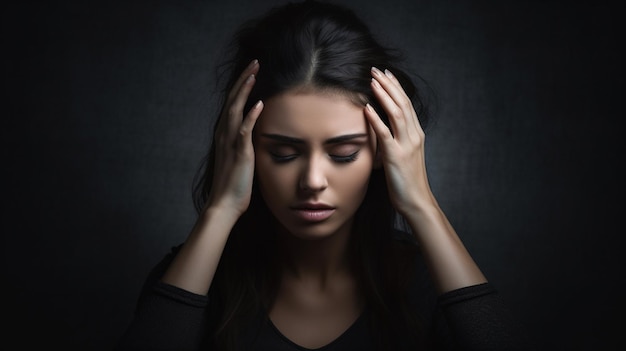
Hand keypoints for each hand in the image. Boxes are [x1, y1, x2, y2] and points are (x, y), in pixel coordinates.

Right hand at [206, 59, 263, 215]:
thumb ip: (244, 142)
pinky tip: (258, 104)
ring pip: (235, 110)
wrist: (224, 204)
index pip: (232, 104)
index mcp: (224, 135)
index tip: (252, 71)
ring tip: (254, 74)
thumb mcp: (239, 157)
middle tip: (254, 63)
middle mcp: (224, 135)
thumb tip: (255, 131)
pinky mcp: (239, 154)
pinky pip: (243, 132)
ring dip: (244, 91)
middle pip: (232, 100)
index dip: (241, 86)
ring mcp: (230, 143)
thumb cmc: (234, 184)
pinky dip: (250, 117)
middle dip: (243, 80)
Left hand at [364, 67, 433, 215]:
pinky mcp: (396, 156)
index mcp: (416, 134)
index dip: (396, 87)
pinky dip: (376, 119)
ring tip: (372, 81)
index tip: (386, 74)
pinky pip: (385, 134)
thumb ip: (397, 140)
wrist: (416, 201)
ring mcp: (406, 145)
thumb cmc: (408, 181)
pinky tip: (367, 108)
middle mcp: (414, 136)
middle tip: (376, 70)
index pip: (407, 104)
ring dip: (384, 95)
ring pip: (397, 113)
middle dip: (389, 85)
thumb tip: (384, 128)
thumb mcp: (405, 155)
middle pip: (402, 103)